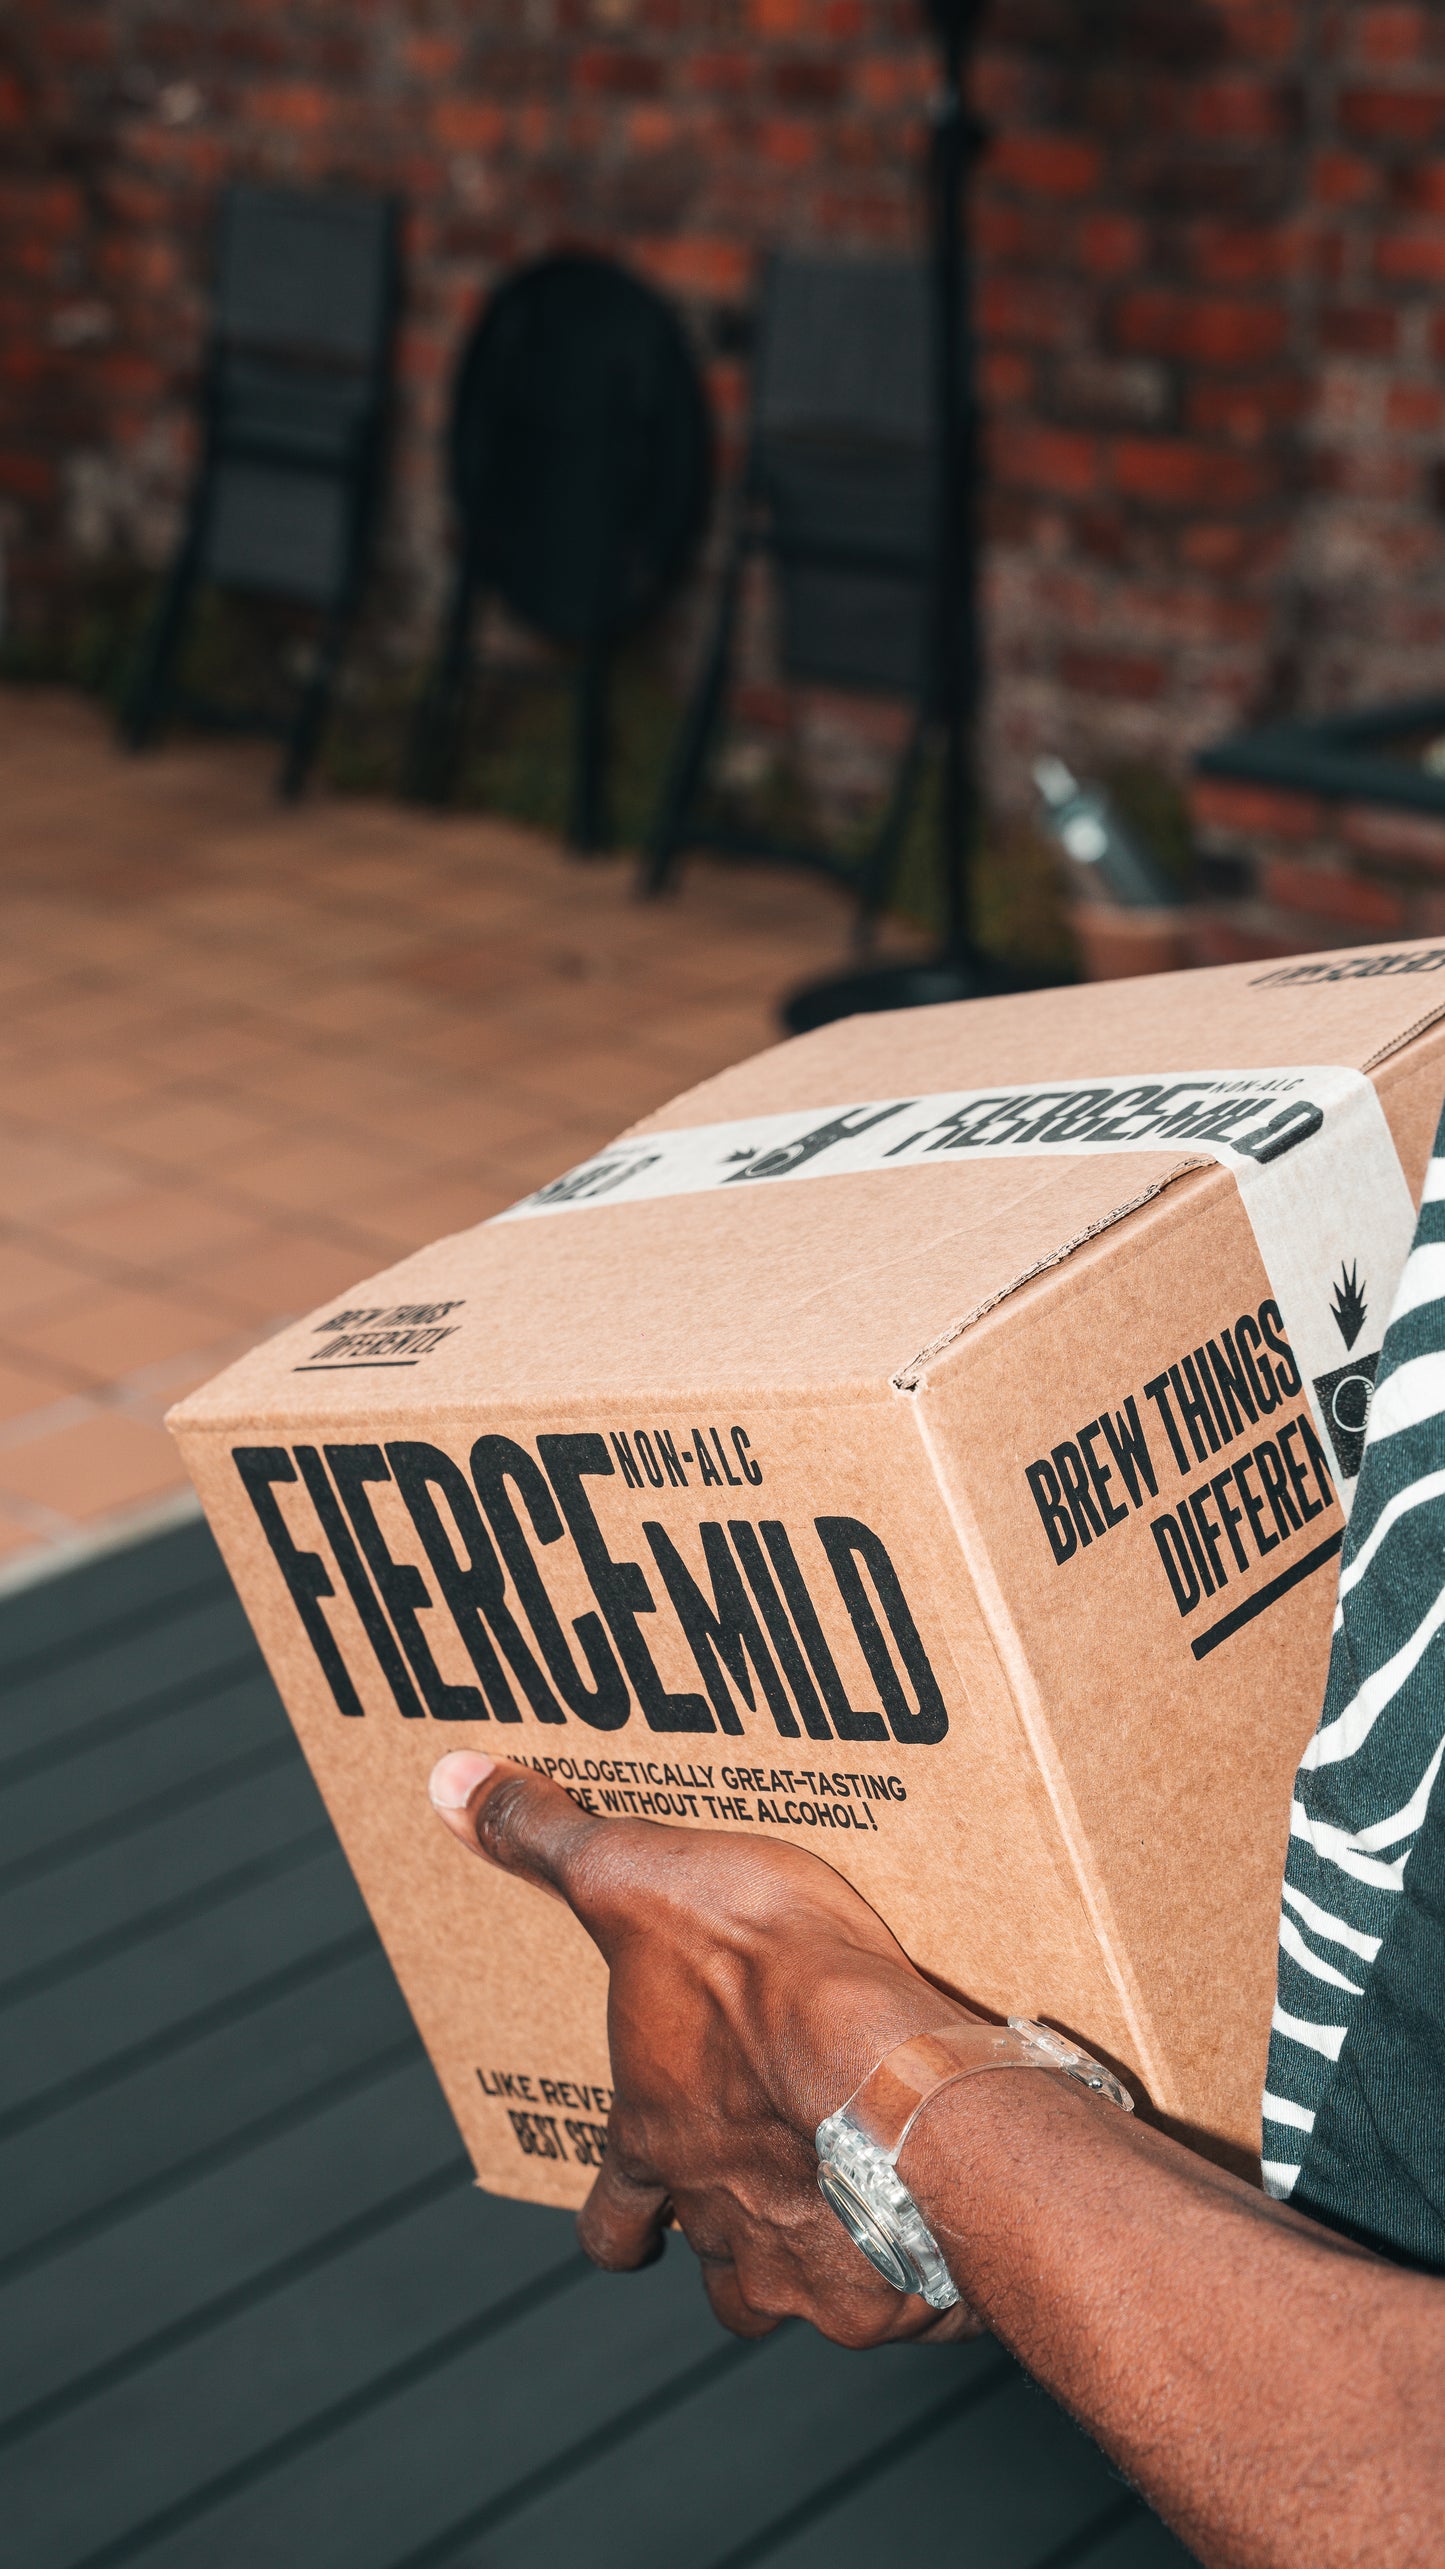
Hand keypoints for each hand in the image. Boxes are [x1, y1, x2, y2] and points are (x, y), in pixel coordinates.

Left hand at [429, 1750, 983, 2345]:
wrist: (885, 2070)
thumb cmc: (760, 1970)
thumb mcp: (636, 1875)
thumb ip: (545, 1837)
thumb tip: (447, 1781)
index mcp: (656, 2137)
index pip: (614, 2217)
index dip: (622, 2222)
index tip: (637, 2218)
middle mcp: (715, 2217)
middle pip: (708, 2265)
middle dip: (726, 2238)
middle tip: (762, 2197)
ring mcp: (796, 2267)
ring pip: (784, 2295)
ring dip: (806, 2262)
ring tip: (850, 2217)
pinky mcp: (885, 2293)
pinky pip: (890, 2297)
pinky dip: (908, 2271)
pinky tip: (939, 2219)